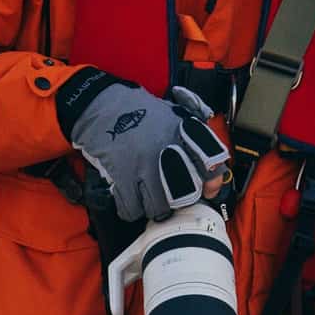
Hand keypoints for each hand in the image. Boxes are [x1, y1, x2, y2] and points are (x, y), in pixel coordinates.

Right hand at [64, 76, 230, 223]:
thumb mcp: (172, 114)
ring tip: (149, 198)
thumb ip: (192, 137)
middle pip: (186, 193)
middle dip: (180, 200)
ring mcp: (145, 163)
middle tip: (172, 196)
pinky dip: (131, 210)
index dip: (213, 182)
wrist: (101, 104)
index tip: (209, 190)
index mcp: (183, 132)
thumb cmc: (137, 111)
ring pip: (159, 206)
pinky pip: (132, 209)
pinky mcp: (122, 174)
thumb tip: (210, 167)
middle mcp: (168, 148)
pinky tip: (130, 199)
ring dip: (154, 208)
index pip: (210, 163)